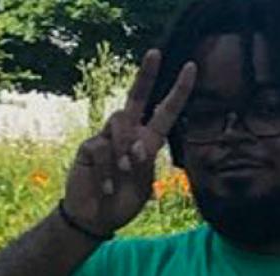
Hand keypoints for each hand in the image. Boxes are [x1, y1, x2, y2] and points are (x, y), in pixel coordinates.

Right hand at [59, 50, 198, 238]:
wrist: (95, 218)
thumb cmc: (123, 202)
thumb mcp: (144, 184)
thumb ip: (144, 163)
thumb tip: (136, 145)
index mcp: (147, 141)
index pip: (165, 111)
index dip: (178, 91)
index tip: (191, 68)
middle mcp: (128, 134)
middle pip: (136, 97)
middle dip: (146, 74)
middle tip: (156, 53)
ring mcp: (106, 138)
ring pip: (120, 122)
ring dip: (124, 149)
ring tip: (122, 174)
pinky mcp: (88, 147)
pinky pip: (102, 148)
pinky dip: (107, 170)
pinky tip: (107, 187)